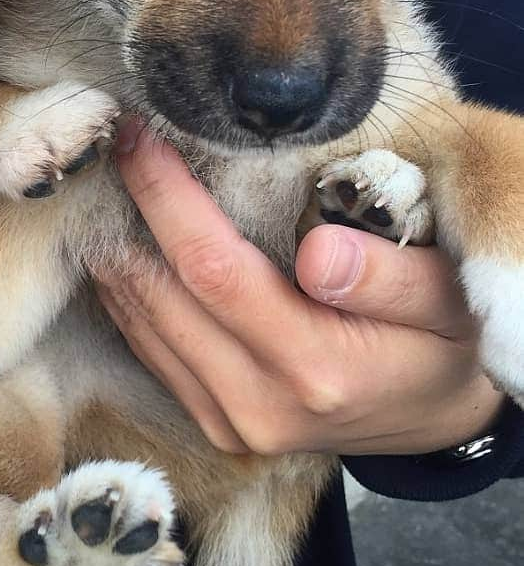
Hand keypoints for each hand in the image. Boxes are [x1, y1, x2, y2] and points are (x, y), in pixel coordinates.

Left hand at [95, 122, 503, 456]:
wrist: (434, 419)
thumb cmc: (442, 343)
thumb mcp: (449, 300)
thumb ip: (390, 277)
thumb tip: (321, 252)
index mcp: (317, 370)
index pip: (214, 268)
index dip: (167, 199)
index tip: (141, 139)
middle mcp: (259, 405)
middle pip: (163, 295)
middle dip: (132, 215)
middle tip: (121, 148)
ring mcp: (230, 424)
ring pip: (142, 325)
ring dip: (119, 254)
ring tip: (116, 189)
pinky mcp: (214, 426)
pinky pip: (149, 352)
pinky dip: (129, 296)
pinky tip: (127, 250)